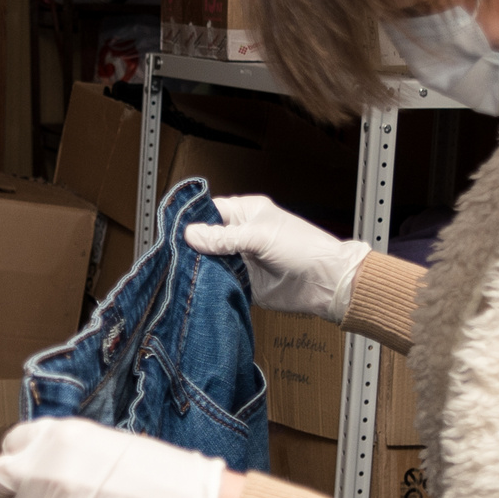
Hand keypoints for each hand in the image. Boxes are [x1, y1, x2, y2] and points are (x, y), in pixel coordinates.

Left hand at [0, 416, 228, 497]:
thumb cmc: (164, 480)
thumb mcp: (110, 447)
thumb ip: (70, 455)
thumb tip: (48, 470)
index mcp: (61, 435)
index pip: (13, 444)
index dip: (26, 461)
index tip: (37, 474)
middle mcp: (43, 467)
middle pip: (1, 478)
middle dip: (17, 489)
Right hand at [184, 194, 369, 320]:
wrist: (324, 283)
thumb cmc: (304, 249)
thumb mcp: (260, 236)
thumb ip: (224, 238)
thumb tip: (191, 234)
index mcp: (247, 213)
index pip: (211, 210)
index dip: (193, 219)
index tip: (174, 229)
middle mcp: (242, 235)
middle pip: (207, 238)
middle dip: (193, 246)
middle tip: (174, 253)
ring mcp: (242, 259)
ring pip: (211, 261)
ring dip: (200, 267)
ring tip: (183, 271)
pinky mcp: (244, 282)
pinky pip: (220, 282)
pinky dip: (211, 284)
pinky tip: (198, 286)